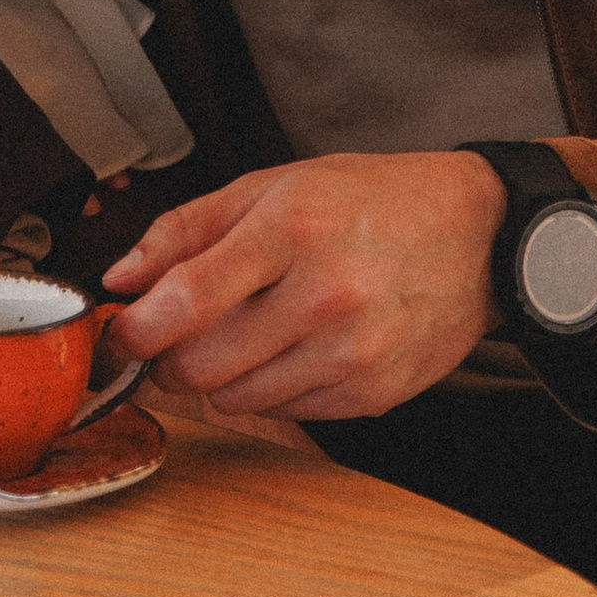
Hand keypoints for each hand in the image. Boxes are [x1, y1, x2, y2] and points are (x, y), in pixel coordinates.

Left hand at [102, 151, 503, 419]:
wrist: (477, 235)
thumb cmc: (370, 201)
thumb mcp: (271, 186)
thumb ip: (185, 230)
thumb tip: (121, 278)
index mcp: (290, 231)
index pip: (185, 301)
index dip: (134, 328)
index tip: (119, 331)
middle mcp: (324, 297)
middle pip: (202, 365)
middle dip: (168, 358)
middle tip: (173, 334)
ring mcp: (353, 353)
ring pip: (237, 399)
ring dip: (218, 376)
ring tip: (242, 331)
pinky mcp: (374, 394)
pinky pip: (286, 410)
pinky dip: (269, 388)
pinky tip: (290, 346)